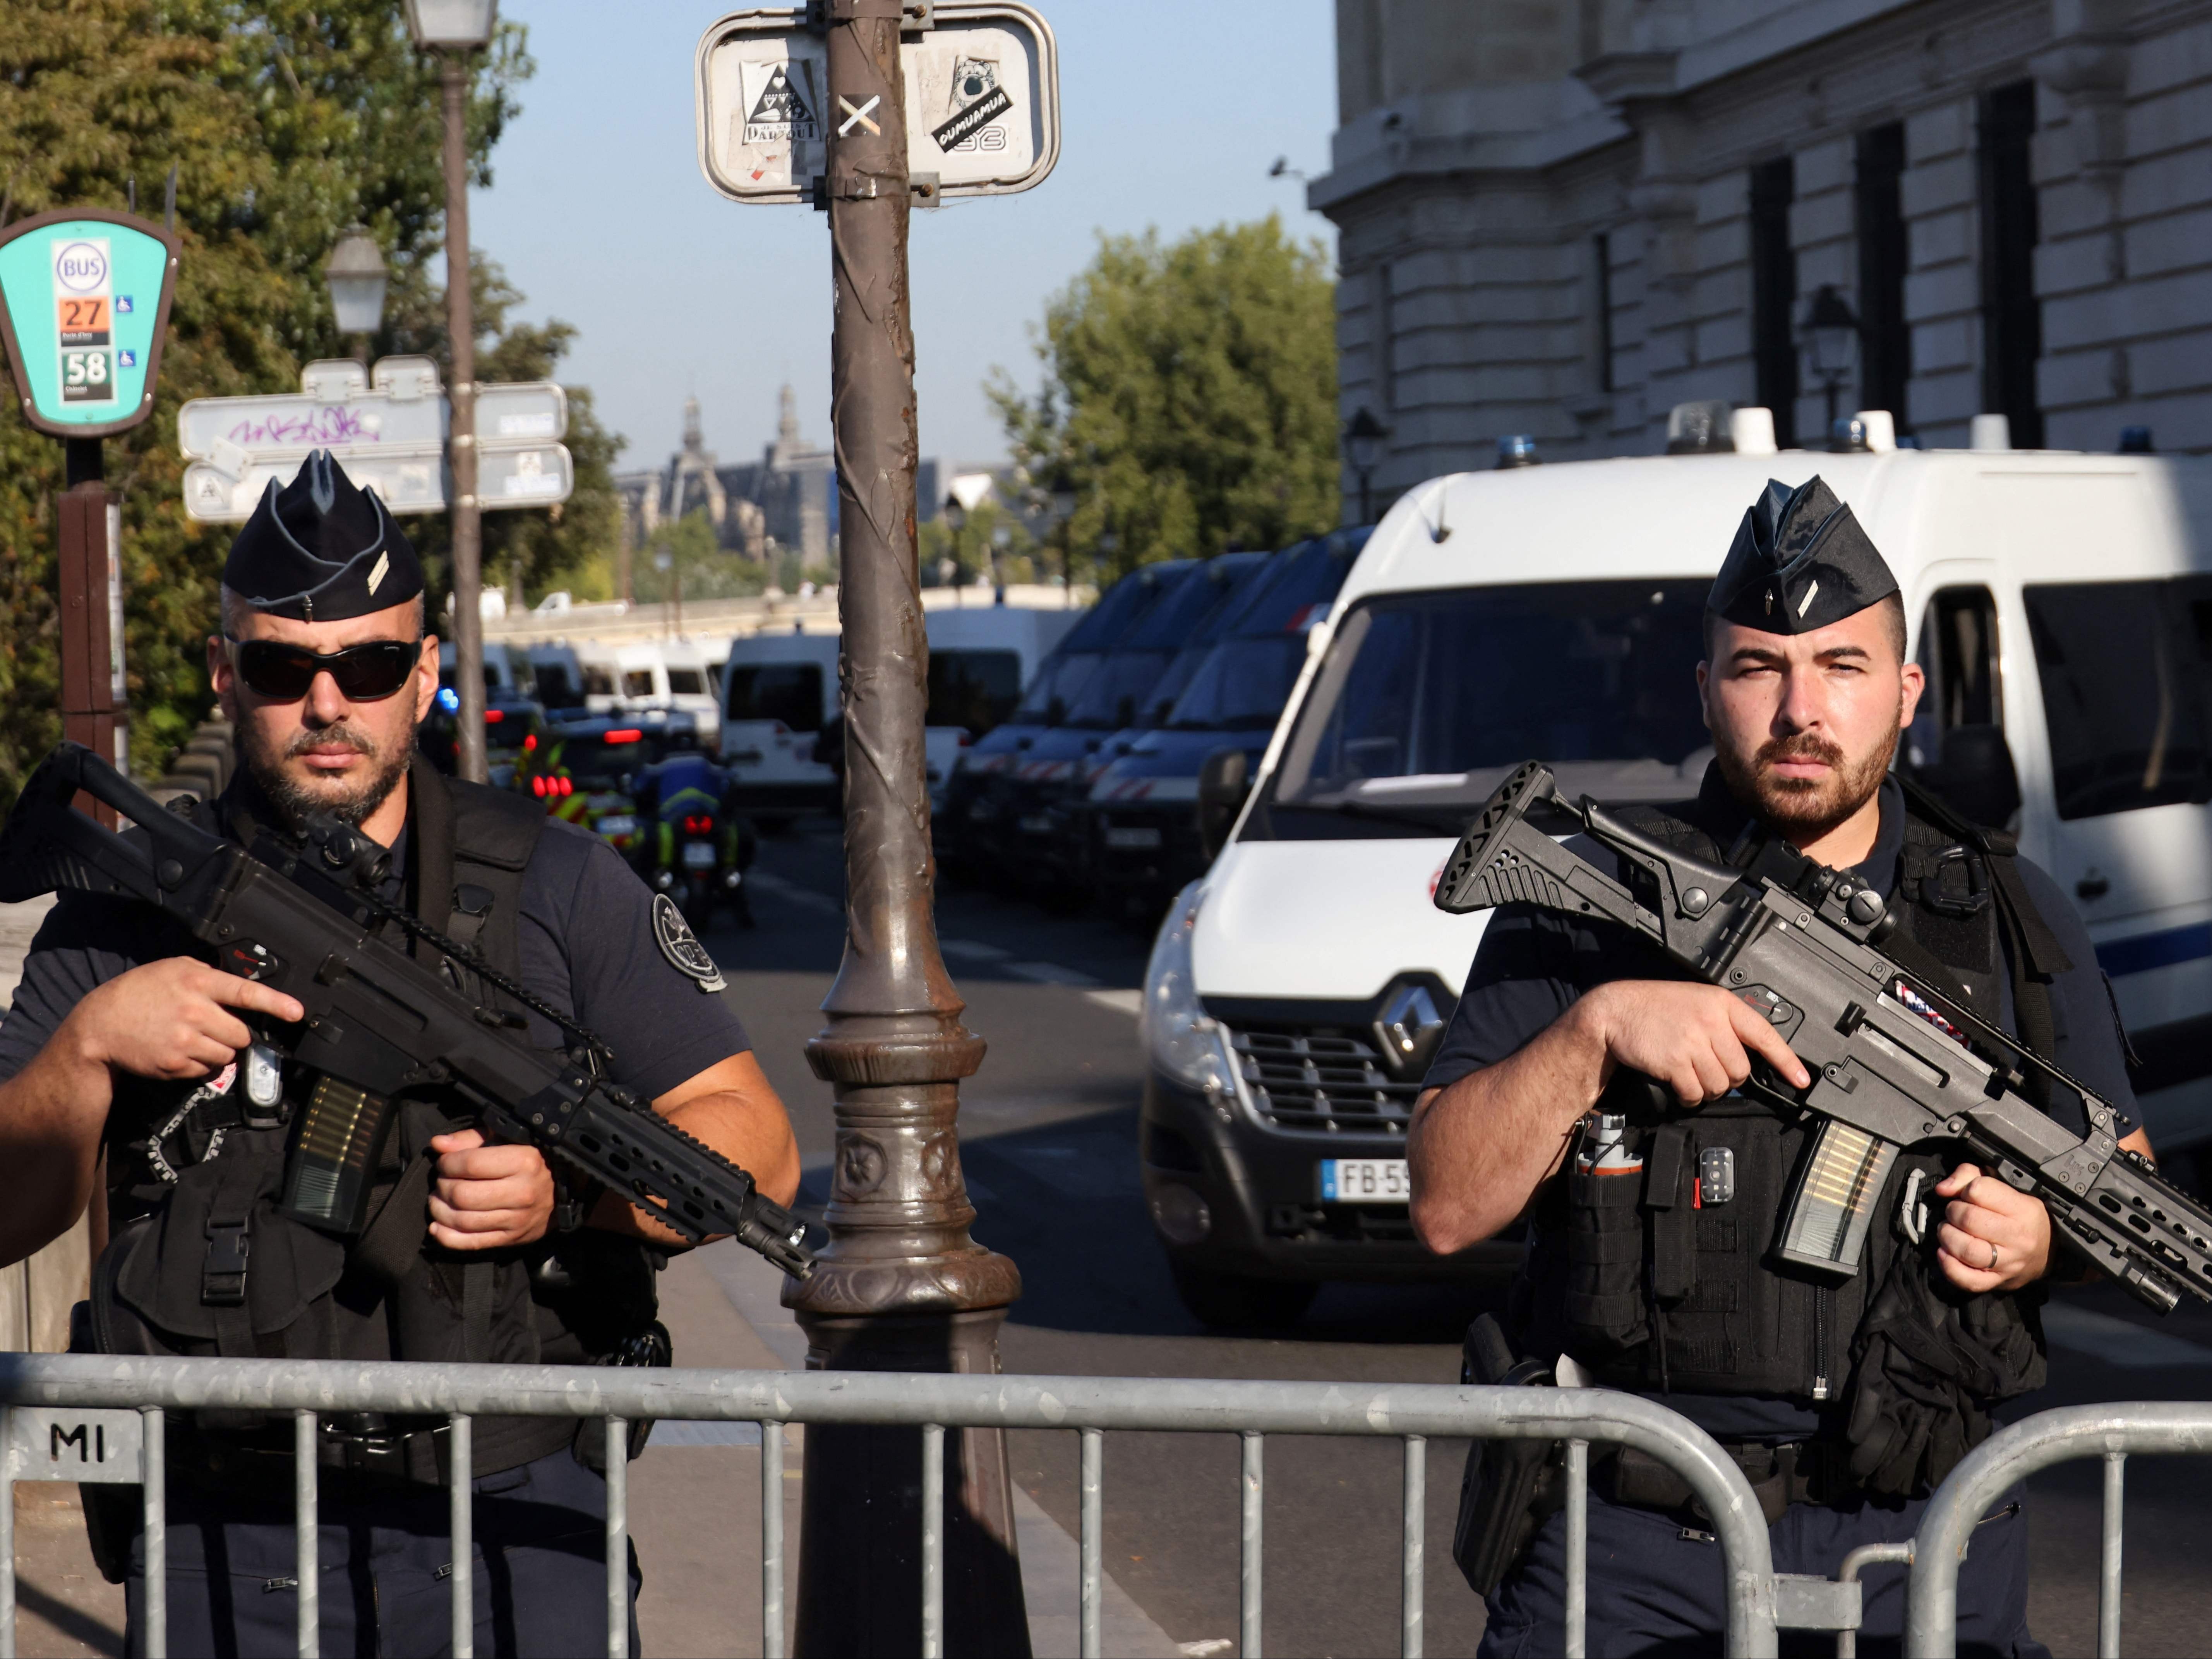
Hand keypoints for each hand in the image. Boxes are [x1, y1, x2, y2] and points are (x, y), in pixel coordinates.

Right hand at [66, 957, 302, 1081]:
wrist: (100, 1025)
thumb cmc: (139, 992)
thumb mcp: (173, 969)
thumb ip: (208, 975)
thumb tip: (239, 988)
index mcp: (197, 982)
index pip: (245, 992)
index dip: (275, 1003)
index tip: (297, 1012)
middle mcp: (194, 1011)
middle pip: (242, 1033)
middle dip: (234, 1032)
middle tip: (213, 1026)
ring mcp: (185, 1040)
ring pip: (228, 1054)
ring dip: (219, 1049)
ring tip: (194, 1037)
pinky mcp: (176, 1064)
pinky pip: (207, 1069)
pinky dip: (201, 1063)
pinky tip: (181, 1050)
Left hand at [428, 1129, 553, 1249]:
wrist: (561, 1193)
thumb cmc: (530, 1160)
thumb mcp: (506, 1140)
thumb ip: (471, 1139)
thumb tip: (438, 1144)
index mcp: (524, 1162)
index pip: (470, 1164)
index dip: (448, 1162)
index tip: (445, 1161)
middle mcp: (522, 1192)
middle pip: (462, 1194)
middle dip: (443, 1186)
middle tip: (442, 1181)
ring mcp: (517, 1219)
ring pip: (462, 1220)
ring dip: (440, 1210)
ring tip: (438, 1200)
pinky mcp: (511, 1239)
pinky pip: (471, 1243)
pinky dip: (447, 1237)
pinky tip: (437, 1226)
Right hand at [1572, 980, 1811, 1107]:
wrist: (1615, 1011)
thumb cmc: (1656, 1008)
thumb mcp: (1697, 1003)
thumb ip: (1724, 1025)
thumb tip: (1746, 1060)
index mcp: (1722, 1003)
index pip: (1765, 1034)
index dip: (1787, 1061)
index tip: (1802, 1080)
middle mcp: (1711, 1021)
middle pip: (1740, 1069)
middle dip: (1726, 1078)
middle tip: (1706, 1068)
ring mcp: (1693, 1041)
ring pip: (1719, 1085)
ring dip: (1705, 1089)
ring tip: (1688, 1075)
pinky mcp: (1674, 1061)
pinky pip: (1695, 1093)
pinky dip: (1688, 1096)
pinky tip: (1677, 1085)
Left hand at [1933, 1163, 2050, 1291]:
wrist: (2046, 1251)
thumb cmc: (2018, 1215)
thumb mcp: (2004, 1187)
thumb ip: (1969, 1176)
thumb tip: (1943, 1189)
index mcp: (2022, 1209)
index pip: (1979, 1190)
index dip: (1966, 1189)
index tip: (1968, 1195)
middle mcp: (2018, 1238)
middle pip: (1969, 1219)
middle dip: (1953, 1212)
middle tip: (1955, 1213)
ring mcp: (2009, 1263)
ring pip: (1966, 1250)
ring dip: (1947, 1236)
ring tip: (1949, 1231)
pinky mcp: (1998, 1282)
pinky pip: (1968, 1280)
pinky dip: (1949, 1266)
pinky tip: (1945, 1253)